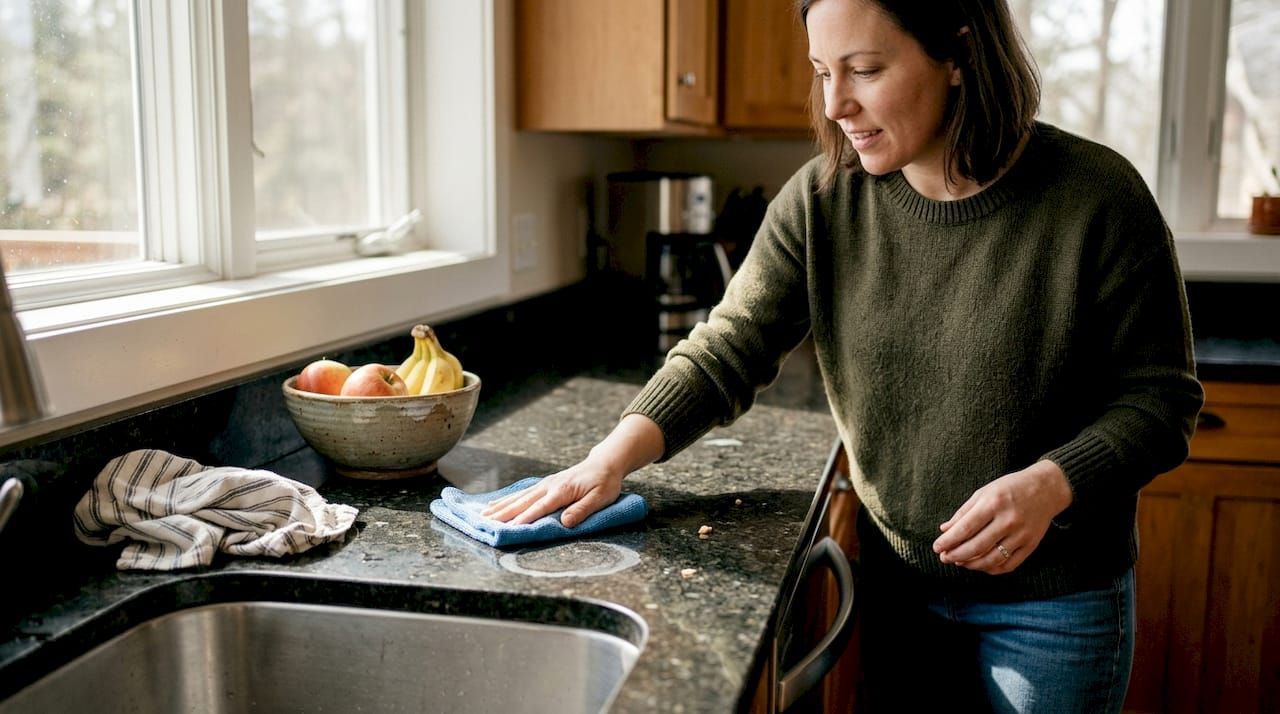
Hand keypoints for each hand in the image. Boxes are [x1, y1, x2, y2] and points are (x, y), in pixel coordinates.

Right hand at [480, 413, 663, 527]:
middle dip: (504, 514)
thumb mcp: (600, 498)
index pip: (540, 508)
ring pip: (518, 497)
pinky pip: (521, 493)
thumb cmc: (604, 483)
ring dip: (500, 507)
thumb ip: (582, 510)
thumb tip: (565, 522)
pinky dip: (506, 499)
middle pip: (522, 502)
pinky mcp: (544, 485)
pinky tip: (494, 504)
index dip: (525, 519)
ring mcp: (544, 484)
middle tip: (486, 523)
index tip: (510, 528)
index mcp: (562, 491)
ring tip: (483, 516)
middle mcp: (549, 486)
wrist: (604, 464)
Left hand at [932, 460, 1072, 574]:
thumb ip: (964, 512)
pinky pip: (1009, 565)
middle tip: (944, 557)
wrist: (1046, 489)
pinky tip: (979, 565)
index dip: (948, 541)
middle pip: (977, 547)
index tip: (936, 547)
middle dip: (956, 555)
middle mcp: (1008, 520)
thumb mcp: (984, 492)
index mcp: (994, 503)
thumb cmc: (1010, 488)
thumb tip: (945, 530)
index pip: (965, 528)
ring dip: (971, 565)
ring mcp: (1022, 535)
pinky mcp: (1031, 545)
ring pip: (992, 559)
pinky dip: (991, 569)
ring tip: (959, 562)